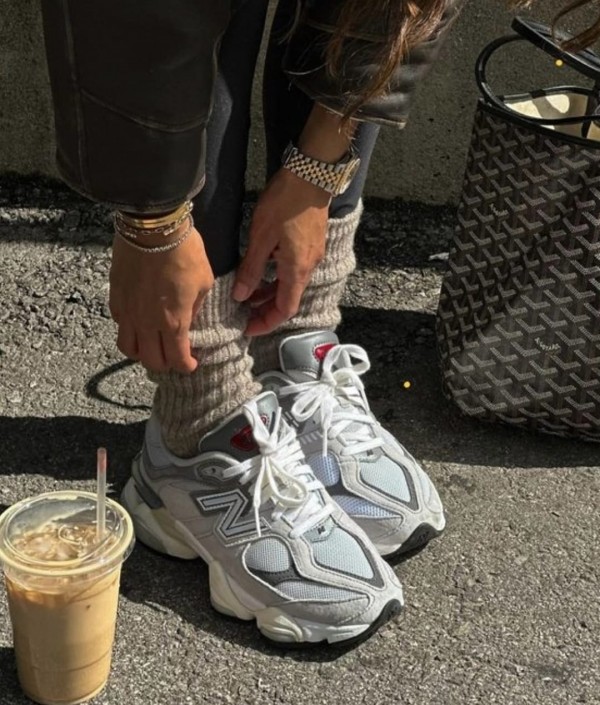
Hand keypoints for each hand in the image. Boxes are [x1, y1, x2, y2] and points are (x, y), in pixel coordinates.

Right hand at [109, 224, 213, 372]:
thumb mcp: (204, 282)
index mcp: (174, 322)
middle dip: (164, 364)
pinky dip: (129, 331)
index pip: (177, 359)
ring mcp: (128, 312)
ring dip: (142, 353)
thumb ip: (196, 307)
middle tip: (173, 358)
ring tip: (152, 347)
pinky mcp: (115, 298)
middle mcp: (147, 323)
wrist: (152, 227)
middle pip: (151, 361)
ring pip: (128, 348)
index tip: (191, 364)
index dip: (186, 366)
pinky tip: (139, 323)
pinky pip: (119, 325)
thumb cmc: (184, 252)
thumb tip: (189, 319)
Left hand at [232, 168, 329, 335]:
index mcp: (296, 270)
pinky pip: (294, 271)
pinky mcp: (311, 244)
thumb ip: (251, 269)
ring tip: (248, 293)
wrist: (311, 175)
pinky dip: (278, 278)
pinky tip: (263, 270)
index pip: (284, 309)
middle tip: (243, 313)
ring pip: (291, 285)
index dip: (266, 323)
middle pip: (289, 300)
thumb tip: (240, 296)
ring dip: (271, 293)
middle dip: (266, 310)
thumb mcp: (261, 237)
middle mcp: (308, 267)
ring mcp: (312, 255)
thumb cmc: (285, 204)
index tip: (247, 328)